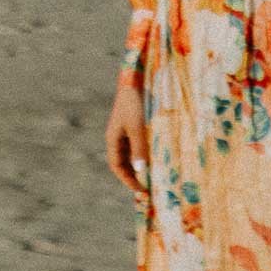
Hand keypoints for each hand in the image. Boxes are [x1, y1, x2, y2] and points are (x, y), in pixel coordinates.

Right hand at [105, 84, 147, 198]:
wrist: (135, 80)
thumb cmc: (135, 103)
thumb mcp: (138, 126)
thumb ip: (139, 147)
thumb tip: (140, 169)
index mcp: (113, 139)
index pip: (117, 166)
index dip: (127, 179)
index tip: (140, 189)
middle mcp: (118, 137)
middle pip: (123, 163)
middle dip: (133, 176)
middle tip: (148, 188)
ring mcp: (126, 131)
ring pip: (131, 155)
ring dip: (140, 166)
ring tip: (153, 177)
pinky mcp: (136, 126)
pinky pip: (139, 145)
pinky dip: (145, 154)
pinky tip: (156, 159)